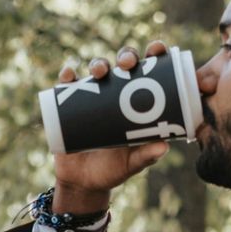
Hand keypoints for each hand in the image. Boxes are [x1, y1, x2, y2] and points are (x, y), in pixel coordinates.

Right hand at [50, 42, 173, 213]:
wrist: (83, 182)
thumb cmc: (114, 169)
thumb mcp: (132, 164)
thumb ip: (147, 155)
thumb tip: (164, 146)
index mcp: (137, 100)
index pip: (149, 70)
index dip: (154, 54)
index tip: (157, 49)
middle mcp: (116, 92)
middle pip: (122, 63)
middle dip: (126, 56)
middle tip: (127, 63)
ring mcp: (92, 96)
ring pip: (96, 69)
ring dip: (98, 63)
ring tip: (99, 73)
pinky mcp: (68, 105)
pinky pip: (66, 85)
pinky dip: (66, 76)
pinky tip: (69, 76)